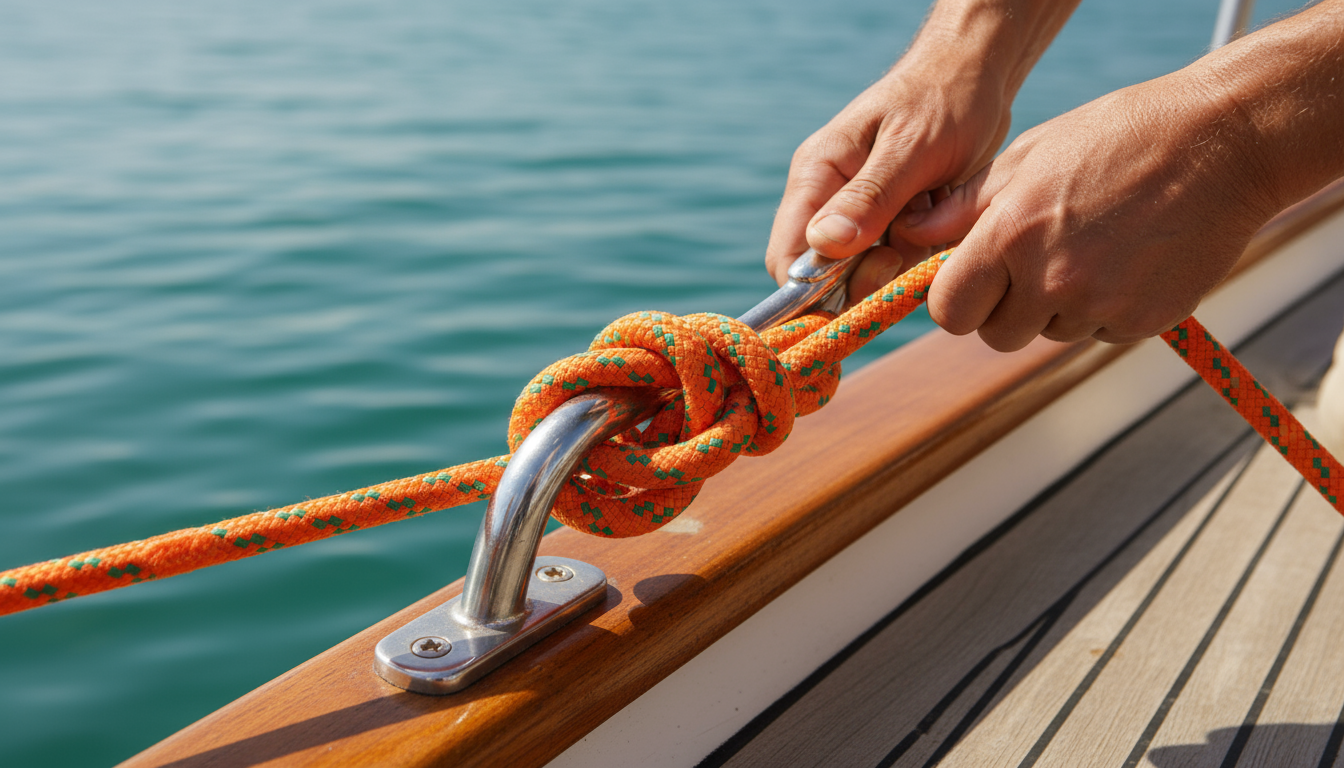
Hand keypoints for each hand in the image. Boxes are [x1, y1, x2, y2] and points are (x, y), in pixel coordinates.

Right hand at [764, 60, 1012, 302]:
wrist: (979, 77)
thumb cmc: (944, 98)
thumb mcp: (911, 147)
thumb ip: (869, 197)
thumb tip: (825, 244)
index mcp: (815, 177)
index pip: (787, 258)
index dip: (811, 291)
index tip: (863, 288)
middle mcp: (829, 200)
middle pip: (824, 276)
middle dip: (866, 278)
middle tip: (904, 250)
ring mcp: (859, 215)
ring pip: (865, 274)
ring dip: (901, 262)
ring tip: (931, 215)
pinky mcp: (890, 223)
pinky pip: (896, 262)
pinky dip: (921, 252)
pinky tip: (940, 215)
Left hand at [900, 71, 1279, 350]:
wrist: (1222, 144)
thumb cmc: (1116, 138)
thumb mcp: (1029, 156)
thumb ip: (966, 207)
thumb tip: (914, 237)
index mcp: (1009, 236)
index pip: (950, 312)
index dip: (957, 302)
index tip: (972, 284)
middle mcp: (1049, 279)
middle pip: (996, 335)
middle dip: (1006, 309)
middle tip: (1037, 263)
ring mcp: (1098, 306)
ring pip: (1050, 334)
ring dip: (1059, 306)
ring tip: (1094, 246)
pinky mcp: (1141, 322)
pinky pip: (1100, 333)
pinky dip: (1106, 309)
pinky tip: (1129, 259)